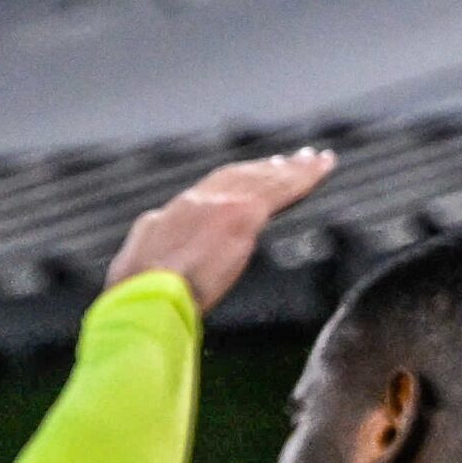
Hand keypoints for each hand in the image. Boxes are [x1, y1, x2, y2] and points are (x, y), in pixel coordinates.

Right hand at [106, 150, 335, 312]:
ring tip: (317, 161)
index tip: (257, 175)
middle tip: (295, 160)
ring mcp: (221, 206)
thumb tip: (159, 265)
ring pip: (265, 179)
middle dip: (267, 169)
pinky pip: (281, 191)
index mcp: (172, 215)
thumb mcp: (138, 272)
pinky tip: (322, 168)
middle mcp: (197, 201)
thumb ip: (157, 261)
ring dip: (292, 169)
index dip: (238, 181)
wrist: (145, 297)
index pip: (212, 191)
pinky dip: (303, 178)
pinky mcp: (242, 216)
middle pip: (241, 176)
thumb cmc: (139, 301)